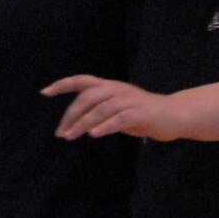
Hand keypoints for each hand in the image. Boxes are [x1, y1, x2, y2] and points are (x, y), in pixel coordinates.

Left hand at [43, 75, 178, 141]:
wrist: (173, 115)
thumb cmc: (142, 114)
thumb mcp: (116, 109)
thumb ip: (98, 110)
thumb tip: (74, 123)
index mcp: (110, 86)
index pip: (82, 81)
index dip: (62, 84)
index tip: (45, 92)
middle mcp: (117, 89)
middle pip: (88, 97)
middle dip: (71, 115)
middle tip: (61, 133)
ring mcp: (129, 100)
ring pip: (100, 109)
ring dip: (83, 124)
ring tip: (70, 136)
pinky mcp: (140, 112)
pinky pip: (119, 119)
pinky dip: (105, 126)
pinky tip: (94, 135)